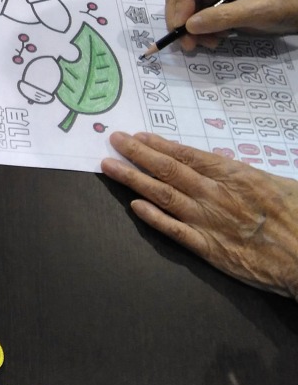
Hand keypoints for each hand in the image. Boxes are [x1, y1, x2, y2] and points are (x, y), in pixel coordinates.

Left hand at [102, 131, 297, 299]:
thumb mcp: (275, 183)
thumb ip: (242, 175)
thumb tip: (219, 166)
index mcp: (233, 175)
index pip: (186, 155)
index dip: (158, 144)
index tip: (137, 136)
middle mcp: (215, 194)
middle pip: (168, 170)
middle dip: (137, 154)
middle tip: (113, 141)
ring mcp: (209, 221)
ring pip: (163, 195)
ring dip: (133, 179)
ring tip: (110, 167)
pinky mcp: (209, 248)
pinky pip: (174, 230)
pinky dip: (153, 218)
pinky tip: (134, 206)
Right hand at [164, 0, 297, 50]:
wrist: (294, 9)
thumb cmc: (281, 5)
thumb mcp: (255, 12)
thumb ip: (222, 17)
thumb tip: (189, 26)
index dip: (180, 1)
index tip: (183, 27)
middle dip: (182, 19)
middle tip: (188, 43)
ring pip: (184, 4)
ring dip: (190, 27)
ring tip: (207, 43)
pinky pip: (193, 12)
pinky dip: (198, 29)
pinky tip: (212, 38)